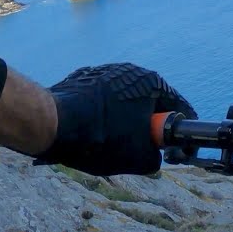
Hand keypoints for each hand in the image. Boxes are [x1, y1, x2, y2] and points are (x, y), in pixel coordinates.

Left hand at [38, 63, 196, 175]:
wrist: (49, 125)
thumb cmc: (101, 139)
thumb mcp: (140, 159)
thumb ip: (156, 157)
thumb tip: (152, 156)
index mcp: (152, 83)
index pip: (181, 110)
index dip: (183, 136)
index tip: (176, 153)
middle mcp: (130, 71)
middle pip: (152, 105)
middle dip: (151, 129)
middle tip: (144, 151)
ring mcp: (103, 73)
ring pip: (126, 103)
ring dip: (127, 123)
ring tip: (113, 144)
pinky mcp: (80, 80)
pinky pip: (104, 102)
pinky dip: (105, 117)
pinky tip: (93, 134)